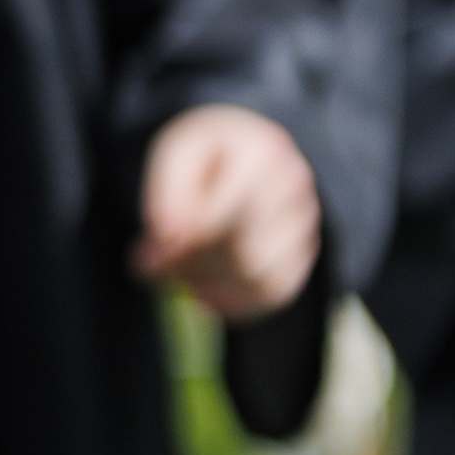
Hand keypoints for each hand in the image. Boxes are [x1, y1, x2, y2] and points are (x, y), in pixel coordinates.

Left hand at [130, 105, 318, 320]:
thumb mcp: (175, 155)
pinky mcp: (305, 252)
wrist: (243, 153)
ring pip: (261, 281)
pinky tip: (201, 289)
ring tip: (176, 274)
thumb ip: (168, 195)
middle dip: (193, 270)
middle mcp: (295, 186)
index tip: (148, 258)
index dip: (184, 250)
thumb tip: (172, 240)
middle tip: (154, 269)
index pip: (225, 220)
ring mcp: (306, 222)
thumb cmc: (203, 154)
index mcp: (263, 152)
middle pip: (245, 255)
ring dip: (211, 288)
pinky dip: (233, 302)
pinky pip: (274, 294)